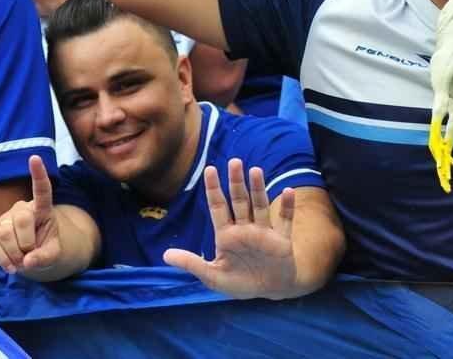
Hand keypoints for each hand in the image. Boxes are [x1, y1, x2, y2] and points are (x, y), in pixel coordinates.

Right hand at [0, 156, 60, 274]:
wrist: (32, 257)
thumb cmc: (46, 249)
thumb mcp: (54, 254)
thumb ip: (46, 257)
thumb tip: (29, 261)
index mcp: (42, 209)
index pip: (42, 190)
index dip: (39, 174)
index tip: (35, 157)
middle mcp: (22, 208)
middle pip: (21, 221)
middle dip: (28, 243)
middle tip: (32, 255)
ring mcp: (6, 219)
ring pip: (5, 234)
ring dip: (14, 254)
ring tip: (22, 262)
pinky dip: (3, 259)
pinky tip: (11, 266)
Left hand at [163, 159, 298, 299]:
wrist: (270, 291)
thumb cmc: (240, 282)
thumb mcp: (213, 276)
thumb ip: (192, 264)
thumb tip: (165, 255)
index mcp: (226, 235)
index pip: (218, 207)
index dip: (213, 189)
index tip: (209, 169)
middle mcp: (245, 228)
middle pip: (239, 201)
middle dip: (236, 182)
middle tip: (234, 162)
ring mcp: (264, 232)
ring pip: (260, 206)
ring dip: (258, 189)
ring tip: (255, 170)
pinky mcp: (281, 239)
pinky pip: (284, 220)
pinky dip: (287, 206)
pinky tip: (287, 191)